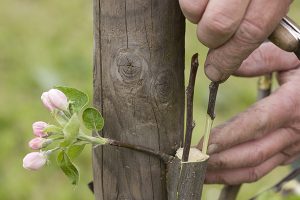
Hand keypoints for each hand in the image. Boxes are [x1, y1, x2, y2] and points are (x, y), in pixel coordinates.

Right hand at [179, 0, 291, 81]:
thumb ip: (264, 20)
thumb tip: (237, 58)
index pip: (251, 32)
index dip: (230, 59)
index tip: (216, 73)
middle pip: (218, 26)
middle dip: (212, 39)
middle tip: (214, 36)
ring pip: (194, 11)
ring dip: (197, 17)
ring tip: (209, 4)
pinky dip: (189, 3)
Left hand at [198, 43, 299, 183]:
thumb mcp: (291, 56)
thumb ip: (261, 59)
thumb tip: (222, 69)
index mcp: (292, 104)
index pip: (256, 124)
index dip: (229, 136)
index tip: (204, 144)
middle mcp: (295, 131)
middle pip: (253, 153)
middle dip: (221, 161)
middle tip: (194, 162)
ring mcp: (294, 146)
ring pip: (258, 168)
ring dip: (227, 174)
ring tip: (200, 174)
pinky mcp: (290, 153)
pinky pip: (264, 168)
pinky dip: (240, 174)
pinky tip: (221, 172)